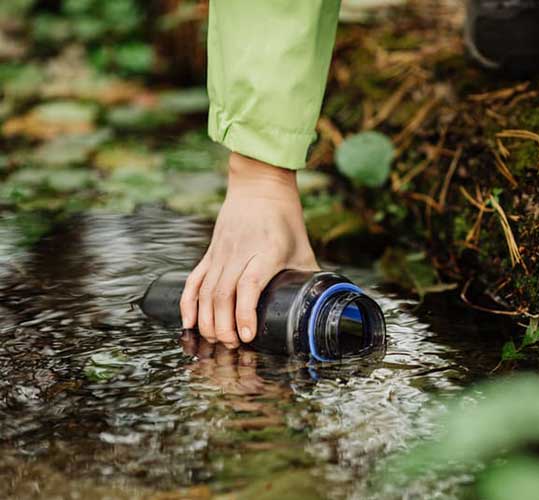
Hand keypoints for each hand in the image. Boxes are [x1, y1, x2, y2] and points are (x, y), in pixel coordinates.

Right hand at [180, 152, 318, 348]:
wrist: (260, 187)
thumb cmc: (285, 219)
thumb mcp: (303, 248)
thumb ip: (309, 277)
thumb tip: (322, 306)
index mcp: (266, 252)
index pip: (249, 286)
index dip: (245, 313)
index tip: (247, 335)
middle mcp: (239, 253)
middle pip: (223, 295)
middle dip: (224, 326)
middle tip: (232, 345)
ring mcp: (220, 253)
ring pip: (206, 292)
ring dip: (208, 320)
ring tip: (217, 339)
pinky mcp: (209, 253)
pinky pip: (194, 281)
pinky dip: (188, 304)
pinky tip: (190, 323)